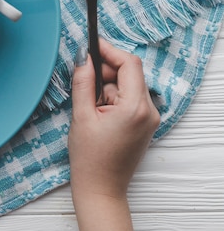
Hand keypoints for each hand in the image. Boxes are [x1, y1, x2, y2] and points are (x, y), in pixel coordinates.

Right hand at [68, 39, 159, 230]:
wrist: (101, 187)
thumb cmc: (89, 156)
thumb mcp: (81, 115)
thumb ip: (83, 81)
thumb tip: (83, 56)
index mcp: (135, 107)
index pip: (129, 64)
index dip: (109, 50)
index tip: (91, 43)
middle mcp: (149, 110)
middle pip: (128, 73)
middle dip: (105, 71)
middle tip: (82, 79)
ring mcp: (149, 117)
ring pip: (126, 85)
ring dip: (106, 87)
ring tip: (89, 108)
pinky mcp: (144, 123)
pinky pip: (129, 98)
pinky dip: (112, 98)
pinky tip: (98, 113)